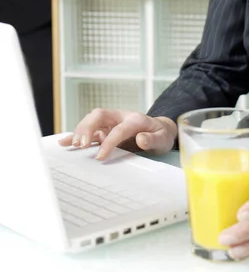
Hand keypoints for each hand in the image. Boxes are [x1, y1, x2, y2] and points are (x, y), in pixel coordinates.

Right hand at [58, 108, 177, 159]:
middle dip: (88, 128)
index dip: (109, 142)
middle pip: (99, 115)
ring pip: (91, 120)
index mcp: (135, 119)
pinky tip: (64, 141)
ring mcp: (111, 122)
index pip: (118, 129)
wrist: (160, 129)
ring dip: (80, 130)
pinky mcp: (105, 129)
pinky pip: (89, 130)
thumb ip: (152, 139)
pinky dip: (76, 134)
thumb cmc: (160, 135)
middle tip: (80, 145)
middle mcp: (120, 117)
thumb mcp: (162, 138)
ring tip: (71, 145)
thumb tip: (141, 139)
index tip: (100, 156)